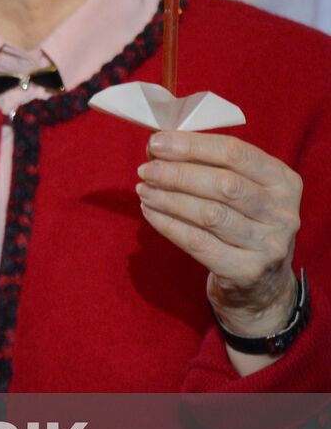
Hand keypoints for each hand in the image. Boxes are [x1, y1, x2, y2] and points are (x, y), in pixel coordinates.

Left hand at [137, 131, 301, 336]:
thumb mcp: (242, 192)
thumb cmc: (243, 224)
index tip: (156, 143)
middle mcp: (283, 213)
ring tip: (143, 190)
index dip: (192, 146)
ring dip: (168, 199)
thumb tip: (158, 147)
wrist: (262, 285)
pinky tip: (149, 213)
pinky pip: (197, 243)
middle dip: (177, 174)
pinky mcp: (246, 271)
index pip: (236, 153)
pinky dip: (168, 225)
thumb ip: (208, 167)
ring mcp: (268, 245)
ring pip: (209, 215)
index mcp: (284, 182)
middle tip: (145, 169)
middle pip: (223, 184)